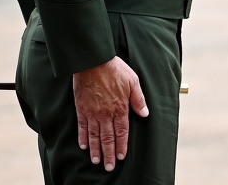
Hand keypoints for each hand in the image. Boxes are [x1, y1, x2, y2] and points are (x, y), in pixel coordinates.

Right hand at [73, 56, 148, 171]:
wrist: (93, 61)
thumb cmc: (115, 69)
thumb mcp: (133, 81)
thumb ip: (138, 99)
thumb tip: (145, 113)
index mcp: (120, 107)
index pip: (122, 132)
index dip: (122, 146)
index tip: (121, 157)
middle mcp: (106, 113)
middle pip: (108, 138)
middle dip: (109, 154)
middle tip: (108, 167)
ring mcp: (92, 112)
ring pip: (94, 135)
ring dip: (96, 150)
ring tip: (97, 161)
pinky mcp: (81, 108)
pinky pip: (82, 127)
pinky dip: (82, 137)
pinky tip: (84, 146)